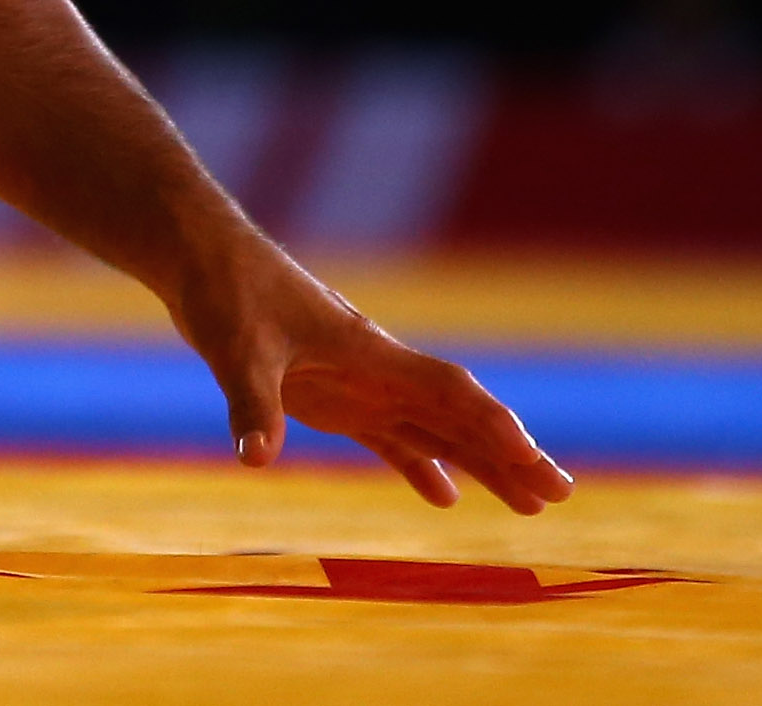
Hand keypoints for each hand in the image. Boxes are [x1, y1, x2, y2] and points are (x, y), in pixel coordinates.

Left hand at [169, 228, 573, 512]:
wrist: (201, 257)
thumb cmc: (224, 290)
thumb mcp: (234, 348)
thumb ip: (250, 404)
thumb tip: (256, 458)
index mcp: (368, 351)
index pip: (446, 390)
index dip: (488, 423)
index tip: (529, 454)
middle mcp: (376, 370)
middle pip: (457, 416)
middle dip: (509, 454)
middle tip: (560, 493)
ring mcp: (358, 384)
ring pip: (434, 430)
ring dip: (480, 464)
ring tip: (530, 503)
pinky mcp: (332, 397)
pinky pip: (388, 437)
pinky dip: (417, 465)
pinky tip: (443, 496)